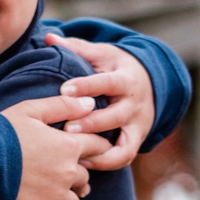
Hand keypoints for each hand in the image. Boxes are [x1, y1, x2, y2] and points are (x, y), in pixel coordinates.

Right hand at [0, 95, 111, 199]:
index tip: (87, 150)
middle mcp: (68, 173)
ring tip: (51, 192)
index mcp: (69, 146)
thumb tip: (91, 104)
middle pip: (85, 177)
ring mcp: (55, 196)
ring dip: (66, 198)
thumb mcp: (31, 110)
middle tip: (58, 171)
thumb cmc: (3, 132)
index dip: (94, 147)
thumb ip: (63, 105)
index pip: (97, 147)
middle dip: (76, 174)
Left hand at [46, 35, 155, 169]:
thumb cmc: (115, 67)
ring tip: (75, 154)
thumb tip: (50, 37)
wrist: (149, 82)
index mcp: (125, 78)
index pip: (108, 83)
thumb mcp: (101, 54)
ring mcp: (138, 124)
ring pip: (124, 143)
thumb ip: (76, 48)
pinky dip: (106, 162)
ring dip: (100, 150)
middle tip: (67, 128)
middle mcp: (134, 103)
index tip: (65, 91)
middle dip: (92, 123)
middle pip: (116, 116)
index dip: (87, 87)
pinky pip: (125, 157)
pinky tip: (83, 162)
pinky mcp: (137, 140)